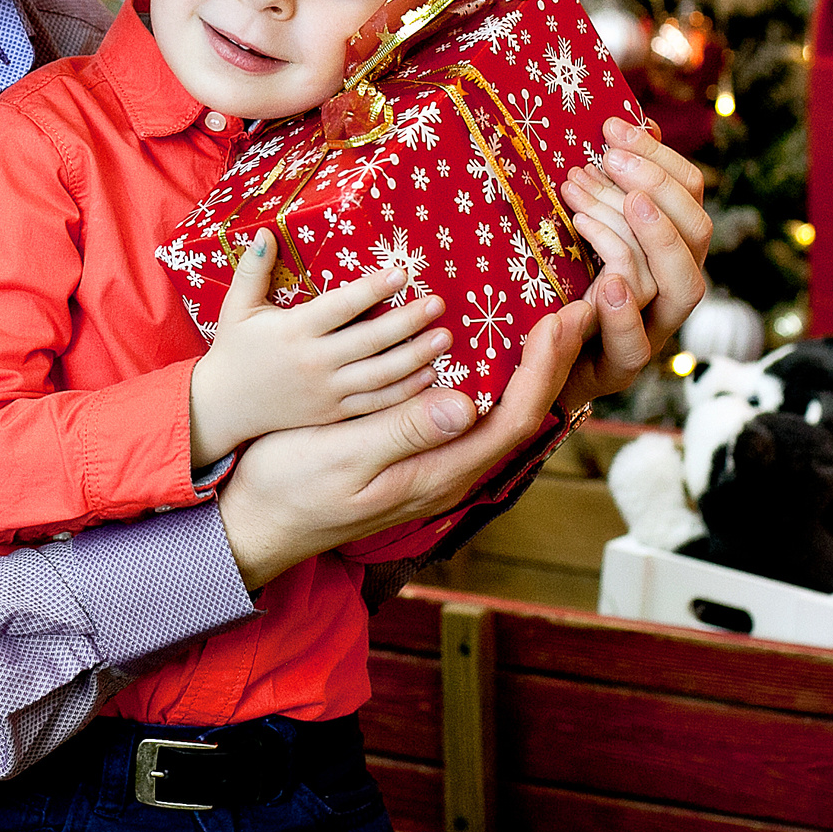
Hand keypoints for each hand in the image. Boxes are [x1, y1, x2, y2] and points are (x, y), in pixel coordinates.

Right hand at [188, 230, 451, 467]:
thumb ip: (253, 269)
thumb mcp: (237, 307)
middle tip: (438, 303)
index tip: (400, 273)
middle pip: (370, 341)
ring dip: (416, 356)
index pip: (341, 307)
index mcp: (294, 331)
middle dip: (408, 321)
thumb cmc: (234, 350)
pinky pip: (375, 402)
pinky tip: (429, 375)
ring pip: (380, 375)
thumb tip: (267, 231)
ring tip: (444, 337)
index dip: (372, 290)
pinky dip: (404, 391)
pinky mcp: (333, 412)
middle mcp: (314, 362)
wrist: (224, 406)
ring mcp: (326, 391)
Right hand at [215, 300, 593, 590]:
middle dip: (553, 363)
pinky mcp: (418, 459)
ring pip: (503, 417)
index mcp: (438, 474)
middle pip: (523, 417)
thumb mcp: (341, 455)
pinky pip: (475, 418)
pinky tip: (490, 351)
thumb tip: (468, 404)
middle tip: (577, 307)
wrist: (255, 525)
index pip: (515, 420)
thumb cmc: (289, 486)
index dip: (543, 369)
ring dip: (531, 369)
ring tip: (548, 320)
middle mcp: (449, 474)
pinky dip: (497, 378)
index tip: (558, 319)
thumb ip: (403, 431)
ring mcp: (436, 469)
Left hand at [555, 119, 710, 409]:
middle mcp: (670, 290)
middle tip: (604, 159)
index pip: (690, 196)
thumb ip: (599, 187)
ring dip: (628, 235)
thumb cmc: (549, 288)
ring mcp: (650, 331)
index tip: (610, 128)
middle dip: (656, 189)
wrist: (526, 371)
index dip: (658, 158)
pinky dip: (622, 311)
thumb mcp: (570, 232)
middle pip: (697, 236)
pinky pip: (635, 343)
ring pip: (676, 284)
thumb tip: (622, 122)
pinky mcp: (615, 369)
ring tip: (581, 204)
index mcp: (667, 251)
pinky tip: (602, 282)